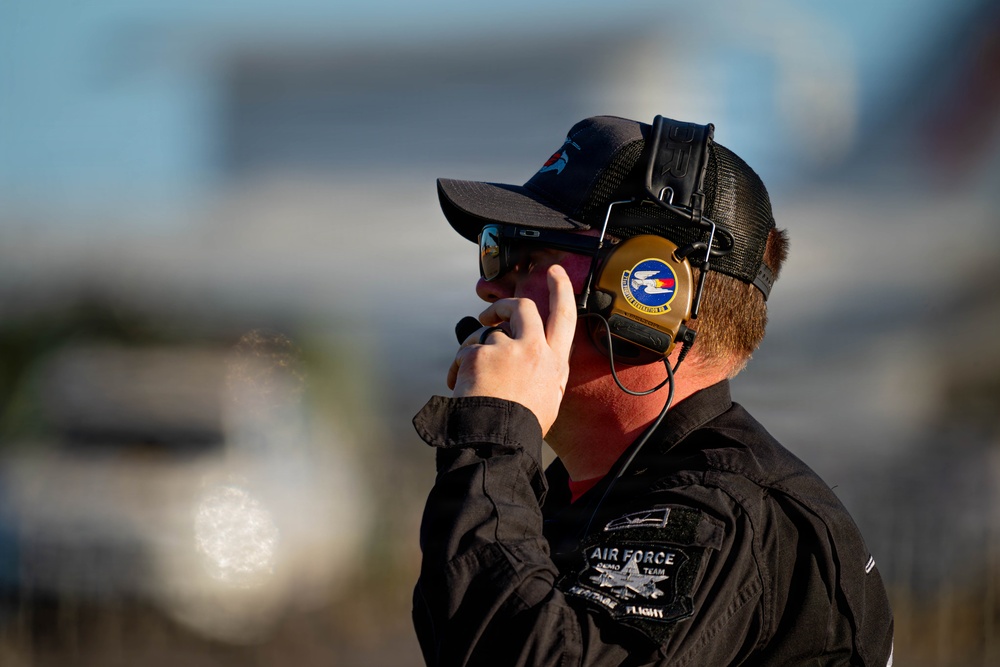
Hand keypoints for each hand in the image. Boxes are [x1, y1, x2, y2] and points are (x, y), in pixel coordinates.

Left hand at [448, 264, 576, 434]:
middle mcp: (534, 349)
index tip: (554, 273)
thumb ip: (545, 371)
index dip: (561, 290)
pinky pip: (466, 351)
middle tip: (491, 314)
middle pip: (522, 308)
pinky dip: (460, 367)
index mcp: (555, 362)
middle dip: (505, 305)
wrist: (498, 440)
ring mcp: (507, 349)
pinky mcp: (481, 353)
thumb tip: (536, 357)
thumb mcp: (549, 398)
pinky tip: (462, 387)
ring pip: (487, 334)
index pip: (565, 316)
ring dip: (476, 351)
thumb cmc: (521, 426)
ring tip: (474, 381)